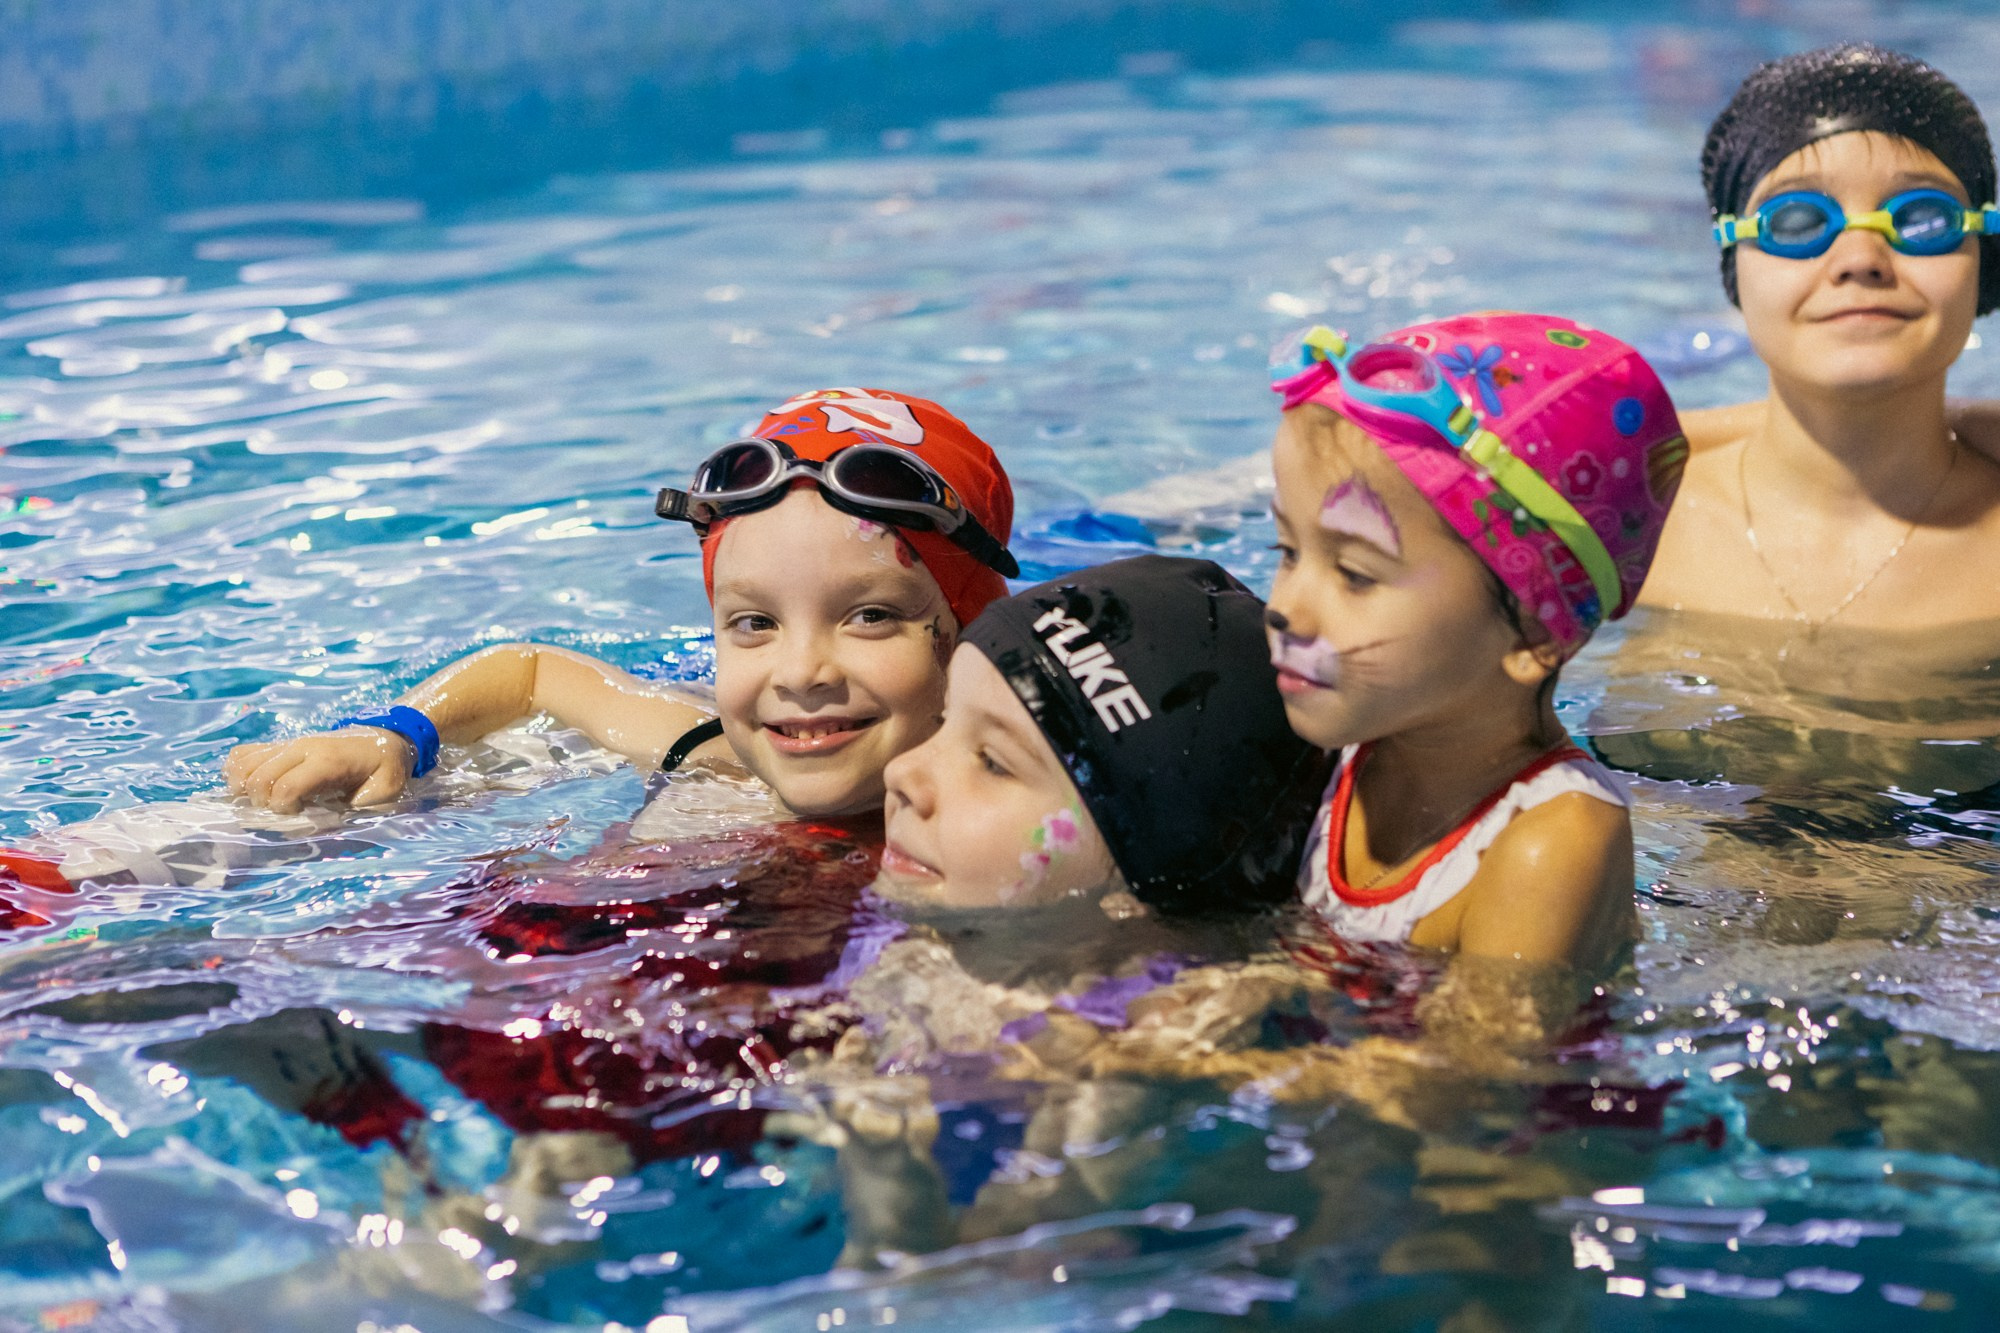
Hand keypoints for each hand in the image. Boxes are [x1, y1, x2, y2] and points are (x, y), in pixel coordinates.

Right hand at [224, 729, 413, 812]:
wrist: (384, 737)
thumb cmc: (386, 770)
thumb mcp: (385, 793)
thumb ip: (358, 810)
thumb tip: (325, 826)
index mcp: (328, 760)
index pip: (286, 785)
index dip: (282, 809)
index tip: (296, 816)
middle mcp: (302, 747)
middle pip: (258, 777)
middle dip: (262, 804)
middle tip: (281, 813)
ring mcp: (287, 744)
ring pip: (243, 763)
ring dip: (244, 789)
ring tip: (264, 803)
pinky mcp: (279, 745)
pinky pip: (242, 755)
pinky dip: (237, 773)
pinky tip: (252, 789)